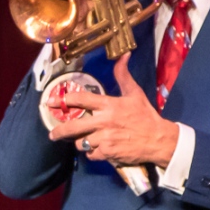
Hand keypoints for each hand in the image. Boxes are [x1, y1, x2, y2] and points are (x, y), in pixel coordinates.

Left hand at [46, 55, 178, 165]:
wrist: (158, 140)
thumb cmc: (145, 115)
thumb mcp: (135, 93)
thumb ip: (123, 76)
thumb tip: (124, 55)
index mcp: (108, 105)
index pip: (80, 100)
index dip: (63, 100)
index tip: (50, 102)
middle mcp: (103, 121)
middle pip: (72, 127)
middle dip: (59, 131)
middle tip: (53, 134)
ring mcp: (104, 138)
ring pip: (81, 142)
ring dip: (82, 142)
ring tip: (87, 140)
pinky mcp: (108, 153)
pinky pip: (91, 154)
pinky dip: (93, 153)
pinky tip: (99, 149)